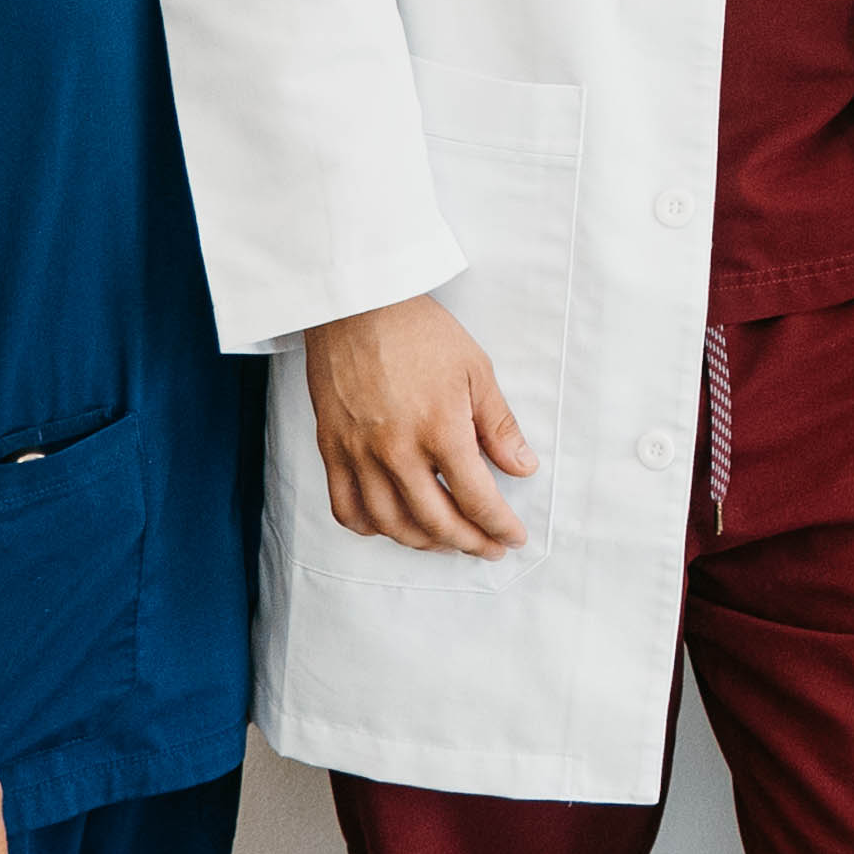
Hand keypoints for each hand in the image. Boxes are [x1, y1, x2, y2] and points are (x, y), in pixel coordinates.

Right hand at [304, 292, 534, 555]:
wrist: (357, 305)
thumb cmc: (419, 331)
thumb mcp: (475, 370)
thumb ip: (499, 425)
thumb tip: (523, 468)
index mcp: (440, 429)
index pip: (476, 498)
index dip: (498, 526)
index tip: (513, 537)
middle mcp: (397, 450)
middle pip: (436, 521)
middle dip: (468, 542)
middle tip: (487, 548)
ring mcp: (359, 453)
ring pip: (391, 523)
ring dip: (423, 542)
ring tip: (446, 541)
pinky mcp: (331, 449)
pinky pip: (346, 507)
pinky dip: (371, 526)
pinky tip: (391, 525)